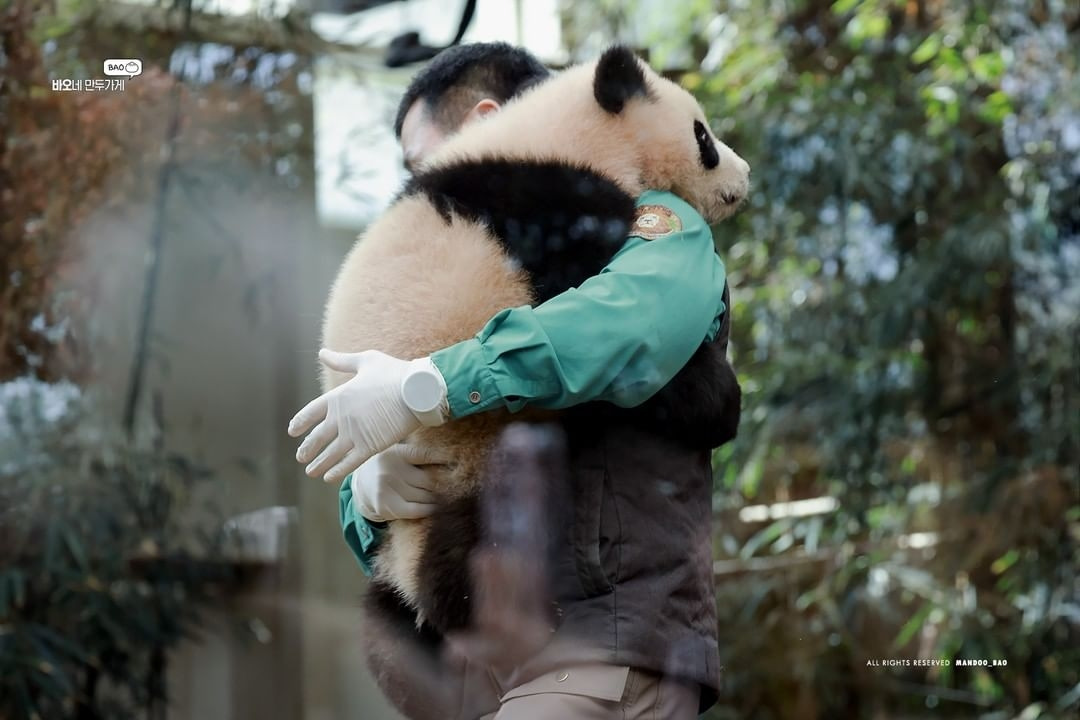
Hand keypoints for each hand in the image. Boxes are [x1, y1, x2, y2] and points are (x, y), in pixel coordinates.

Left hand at [288, 349, 447, 482]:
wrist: (417, 391)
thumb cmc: (394, 373)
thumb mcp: (365, 361)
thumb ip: (342, 361)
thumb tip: (322, 353)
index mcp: (338, 397)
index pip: (310, 413)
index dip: (300, 423)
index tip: (293, 431)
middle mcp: (341, 418)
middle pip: (317, 438)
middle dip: (307, 449)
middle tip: (301, 457)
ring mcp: (354, 434)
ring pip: (330, 454)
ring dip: (318, 464)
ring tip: (311, 472)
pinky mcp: (370, 447)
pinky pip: (348, 463)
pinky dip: (337, 471)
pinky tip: (329, 478)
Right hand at [351, 444, 451, 521]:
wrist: (360, 484)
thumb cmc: (389, 467)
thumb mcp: (400, 454)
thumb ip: (420, 454)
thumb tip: (453, 455)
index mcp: (396, 452)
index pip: (424, 454)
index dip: (444, 458)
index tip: (460, 461)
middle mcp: (389, 468)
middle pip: (428, 478)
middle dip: (445, 482)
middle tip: (462, 485)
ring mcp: (386, 488)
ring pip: (424, 495)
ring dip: (440, 497)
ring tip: (455, 497)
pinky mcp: (386, 506)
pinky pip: (415, 509)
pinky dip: (430, 509)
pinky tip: (438, 508)